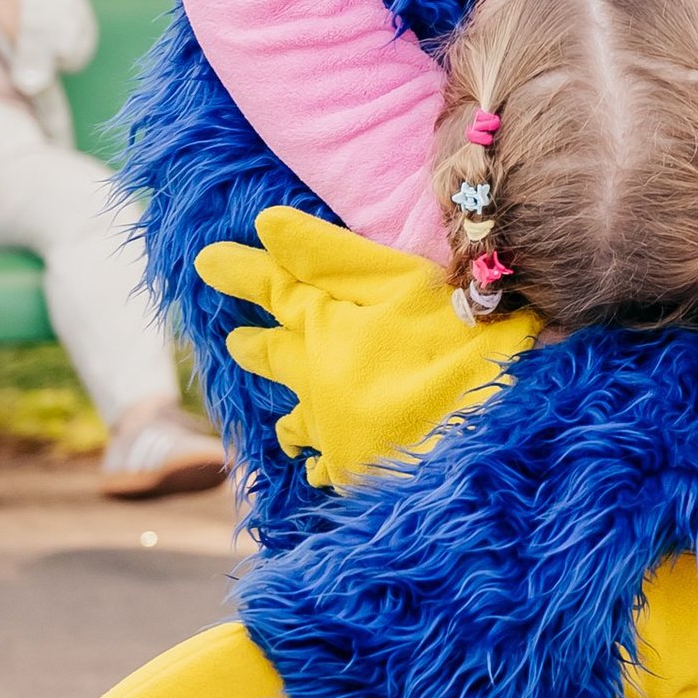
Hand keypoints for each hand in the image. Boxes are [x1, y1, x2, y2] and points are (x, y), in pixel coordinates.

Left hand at [197, 207, 536, 487]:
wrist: (491, 435)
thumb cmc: (458, 346)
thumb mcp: (400, 284)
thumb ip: (331, 255)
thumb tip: (264, 224)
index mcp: (324, 330)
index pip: (275, 289)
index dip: (242, 272)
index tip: (206, 262)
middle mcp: (317, 382)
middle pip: (279, 358)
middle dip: (258, 347)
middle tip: (237, 343)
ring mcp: (337, 432)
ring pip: (299, 422)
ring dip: (289, 414)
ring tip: (282, 422)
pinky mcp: (362, 473)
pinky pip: (327, 469)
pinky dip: (322, 463)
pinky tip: (323, 469)